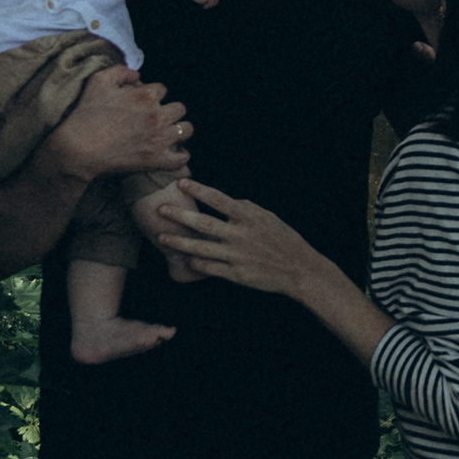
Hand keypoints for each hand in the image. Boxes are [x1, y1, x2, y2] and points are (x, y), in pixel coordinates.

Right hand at [42, 66, 191, 185]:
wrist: (78, 147)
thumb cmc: (86, 114)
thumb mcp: (98, 81)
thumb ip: (121, 71)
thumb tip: (137, 75)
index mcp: (145, 95)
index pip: (162, 89)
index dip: (153, 95)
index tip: (143, 104)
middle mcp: (156, 115)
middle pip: (179, 108)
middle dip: (169, 111)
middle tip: (157, 119)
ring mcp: (158, 138)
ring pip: (186, 130)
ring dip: (179, 130)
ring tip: (168, 134)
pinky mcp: (155, 160)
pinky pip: (181, 158)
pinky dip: (181, 155)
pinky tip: (174, 152)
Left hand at [148, 179, 323, 298]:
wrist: (298, 269)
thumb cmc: (283, 239)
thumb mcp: (267, 217)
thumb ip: (245, 209)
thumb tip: (225, 201)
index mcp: (249, 217)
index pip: (219, 200)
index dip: (199, 190)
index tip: (182, 183)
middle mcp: (240, 235)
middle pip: (203, 224)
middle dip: (180, 216)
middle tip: (160, 209)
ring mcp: (236, 256)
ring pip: (200, 249)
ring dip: (179, 243)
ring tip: (162, 237)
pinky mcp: (236, 274)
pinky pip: (209, 268)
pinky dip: (195, 263)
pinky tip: (184, 259)